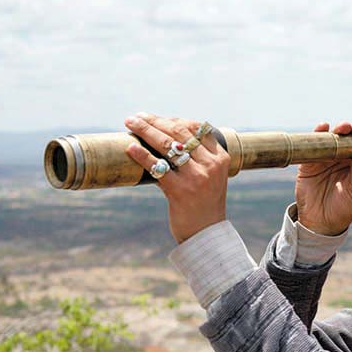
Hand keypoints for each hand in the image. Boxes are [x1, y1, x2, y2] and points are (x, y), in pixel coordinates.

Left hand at [123, 113, 229, 243]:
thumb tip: (165, 134)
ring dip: (146, 131)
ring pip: (167, 145)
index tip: (156, 118)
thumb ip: (197, 157)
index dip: (174, 120)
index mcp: (220, 157)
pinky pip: (158, 167)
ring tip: (130, 124)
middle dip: (155, 121)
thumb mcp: (210, 176)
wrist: (207, 234)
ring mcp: (197, 177)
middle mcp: (211, 165)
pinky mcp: (181, 191)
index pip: (196, 128)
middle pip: (179, 132)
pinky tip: (130, 148)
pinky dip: (142, 155)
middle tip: (136, 117)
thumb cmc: (204, 203)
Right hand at [295, 121, 351, 235]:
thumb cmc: (343, 209)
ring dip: (333, 130)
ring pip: (328, 140)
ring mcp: (322, 160)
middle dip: (347, 128)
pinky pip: (311, 148)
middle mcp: (338, 159)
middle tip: (350, 127)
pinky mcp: (307, 164)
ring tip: (339, 128)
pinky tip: (321, 129)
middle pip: (343, 137)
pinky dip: (315, 136)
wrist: (321, 224)